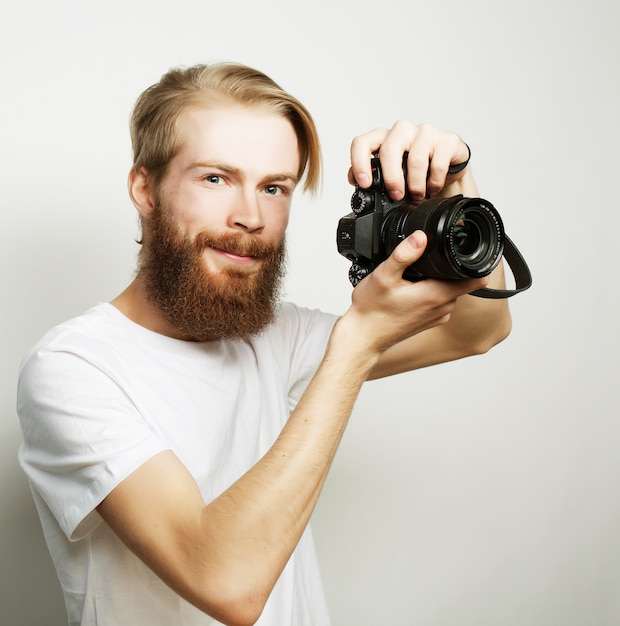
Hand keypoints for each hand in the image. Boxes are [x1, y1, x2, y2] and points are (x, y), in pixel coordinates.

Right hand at [342, 229, 487, 355]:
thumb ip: (404, 254)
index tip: (470, 250)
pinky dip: (429, 292)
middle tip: (427, 259)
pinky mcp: (429, 321)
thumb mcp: (384, 275)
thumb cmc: (372, 311)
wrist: (363, 337)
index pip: (476, 279)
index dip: (479, 261)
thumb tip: (421, 236)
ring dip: (438, 279)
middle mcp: (443, 308)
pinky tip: (409, 290)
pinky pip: (439, 300)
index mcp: (437, 295)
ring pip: (449, 289)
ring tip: (414, 276)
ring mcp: (437, 316)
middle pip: (461, 279)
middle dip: (450, 267)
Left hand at [348, 121, 470, 202]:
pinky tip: (432, 187)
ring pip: (415, 158)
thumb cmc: (416, 171)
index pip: (362, 143)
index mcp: (383, 139)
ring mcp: (425, 133)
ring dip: (415, 185)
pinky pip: (438, 163)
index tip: (364, 184)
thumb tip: (353, 179)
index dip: (359, 163)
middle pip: (389, 149)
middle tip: (396, 196)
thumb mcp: (390, 174)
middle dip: (391, 178)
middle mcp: (402, 131)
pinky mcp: (447, 140)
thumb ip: (371, 175)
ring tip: (417, 195)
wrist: (448, 170)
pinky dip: (434, 182)